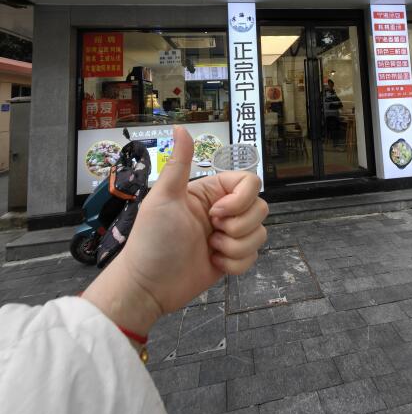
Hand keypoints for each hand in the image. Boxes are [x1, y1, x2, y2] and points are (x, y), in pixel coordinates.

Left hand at [83, 127, 267, 335]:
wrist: (148, 285)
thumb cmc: (151, 239)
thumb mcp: (164, 197)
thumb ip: (179, 163)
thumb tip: (180, 128)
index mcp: (210, 192)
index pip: (249, 182)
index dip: (240, 200)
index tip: (216, 213)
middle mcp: (223, 211)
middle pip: (260, 208)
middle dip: (239, 225)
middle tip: (211, 232)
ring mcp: (228, 236)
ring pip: (259, 234)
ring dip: (235, 246)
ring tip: (210, 249)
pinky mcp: (231, 259)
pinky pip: (253, 257)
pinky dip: (235, 264)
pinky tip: (213, 263)